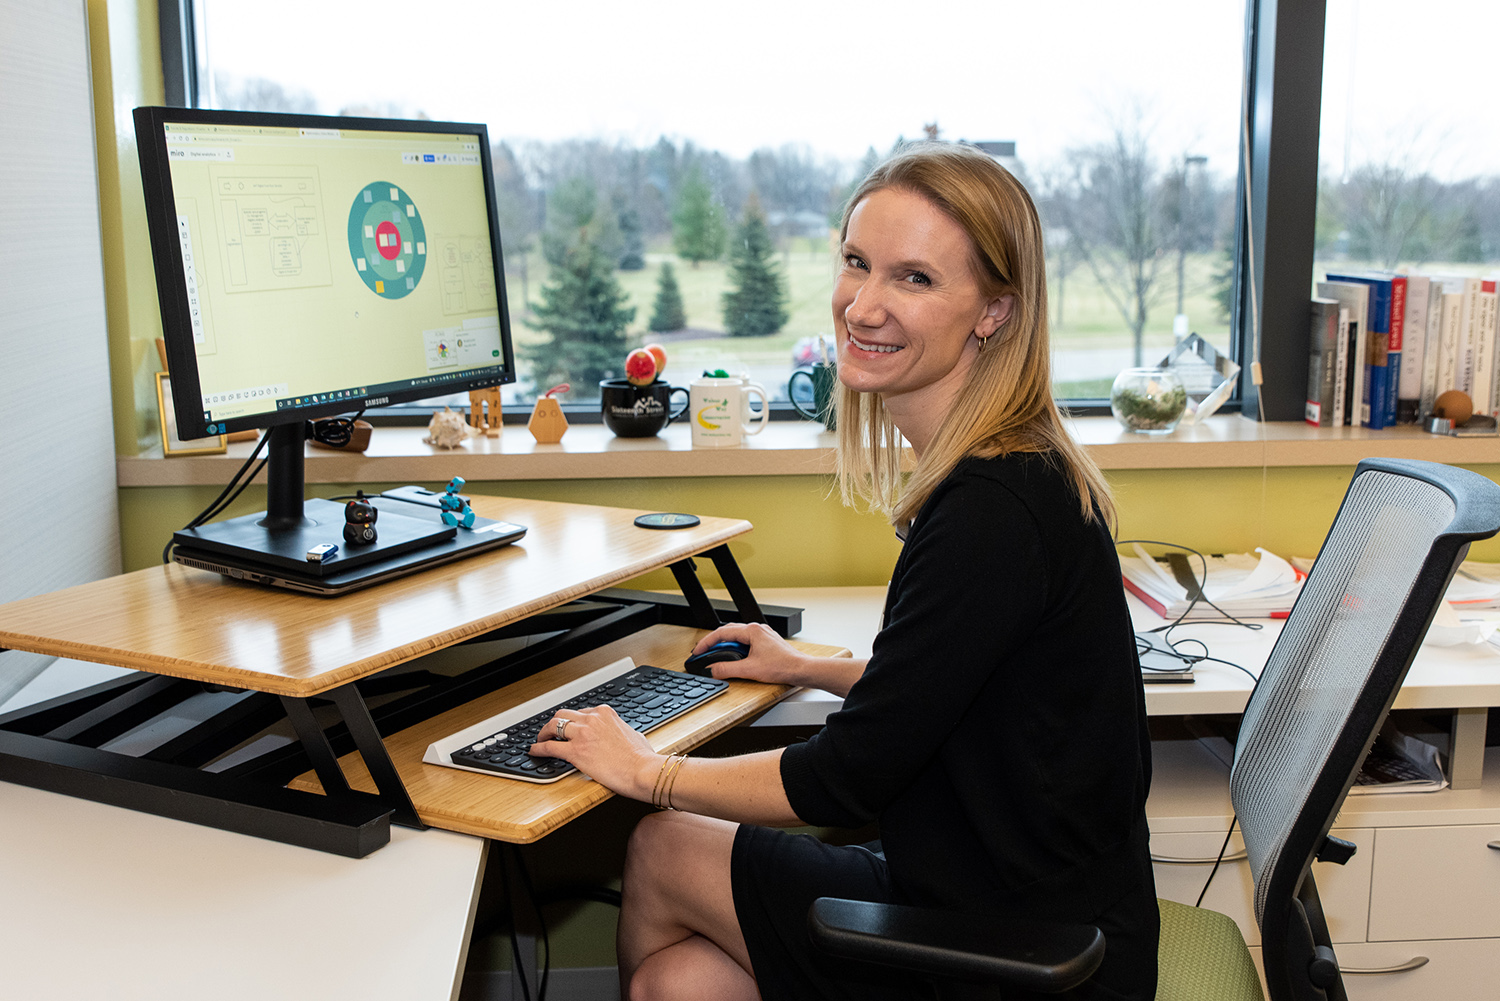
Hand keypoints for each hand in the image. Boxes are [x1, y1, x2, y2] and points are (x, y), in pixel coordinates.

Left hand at [530, 704, 659, 799]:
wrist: (641, 770)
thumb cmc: (641, 757)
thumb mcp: (634, 734)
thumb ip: (622, 731)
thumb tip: (623, 735)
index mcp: (605, 713)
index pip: (580, 712)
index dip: (571, 721)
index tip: (568, 728)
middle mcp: (592, 719)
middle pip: (563, 714)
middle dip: (554, 723)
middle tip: (549, 731)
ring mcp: (582, 734)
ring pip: (553, 726)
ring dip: (543, 733)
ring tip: (540, 740)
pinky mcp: (575, 752)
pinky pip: (549, 746)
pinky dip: (538, 748)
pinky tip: (534, 751)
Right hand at [689, 622, 808, 684]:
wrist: (801, 670)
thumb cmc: (783, 666)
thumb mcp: (750, 670)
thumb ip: (727, 669)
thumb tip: (712, 670)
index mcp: (752, 631)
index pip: (722, 633)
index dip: (706, 642)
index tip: (698, 651)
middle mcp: (757, 629)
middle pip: (728, 631)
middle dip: (713, 642)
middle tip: (703, 652)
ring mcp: (763, 635)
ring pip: (737, 636)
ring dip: (725, 645)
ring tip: (715, 655)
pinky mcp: (766, 642)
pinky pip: (746, 640)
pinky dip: (736, 647)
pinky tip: (734, 657)